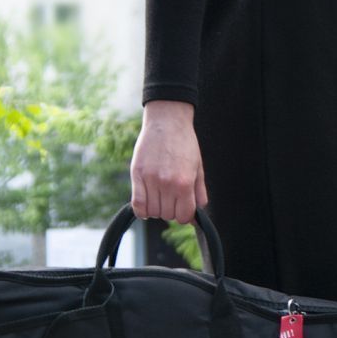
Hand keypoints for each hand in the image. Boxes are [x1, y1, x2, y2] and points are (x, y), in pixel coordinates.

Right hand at [130, 100, 208, 223]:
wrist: (167, 121)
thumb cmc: (185, 144)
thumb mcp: (198, 168)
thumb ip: (199, 193)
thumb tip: (196, 216)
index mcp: (185, 183)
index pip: (183, 216)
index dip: (184, 214)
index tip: (182, 207)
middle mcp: (167, 183)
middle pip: (167, 215)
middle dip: (170, 209)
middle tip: (171, 197)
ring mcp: (151, 179)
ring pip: (153, 212)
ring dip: (157, 208)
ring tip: (159, 196)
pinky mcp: (137, 174)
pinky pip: (137, 204)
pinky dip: (142, 210)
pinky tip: (146, 205)